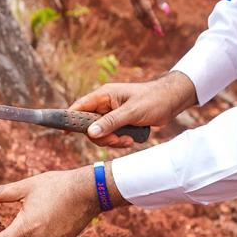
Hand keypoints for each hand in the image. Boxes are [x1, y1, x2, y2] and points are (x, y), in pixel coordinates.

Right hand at [70, 71, 196, 147]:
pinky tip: (131, 139)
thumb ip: (110, 122)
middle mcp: (105, 105)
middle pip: (89, 126)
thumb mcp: (131, 112)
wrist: (172, 101)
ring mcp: (112, 114)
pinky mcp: (120, 123)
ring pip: (101, 134)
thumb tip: (90, 133)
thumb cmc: (153, 100)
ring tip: (128, 140)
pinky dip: (119, 141)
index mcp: (104, 95)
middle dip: (102, 137)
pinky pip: (111, 136)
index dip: (70, 118)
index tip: (65, 132)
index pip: (80, 106)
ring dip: (113, 141)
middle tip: (117, 139)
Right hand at [129, 0, 168, 34]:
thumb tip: (167, 12)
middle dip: (149, 24)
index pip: (147, 12)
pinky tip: (150, 18)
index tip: (160, 30)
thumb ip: (160, 0)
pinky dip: (144, 14)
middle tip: (159, 33)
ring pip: (138, 12)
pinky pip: (139, 8)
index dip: (154, 22)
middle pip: (141, 15)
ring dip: (146, 21)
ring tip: (154, 29)